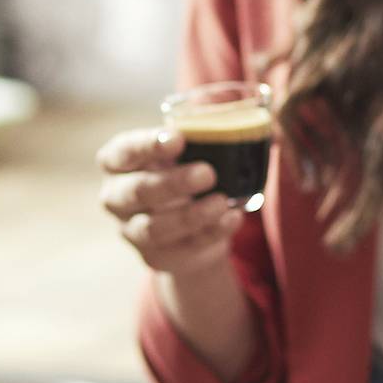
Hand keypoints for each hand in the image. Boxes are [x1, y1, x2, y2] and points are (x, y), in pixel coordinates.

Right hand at [99, 127, 245, 277]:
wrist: (190, 223)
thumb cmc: (186, 172)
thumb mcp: (191, 151)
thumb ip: (211, 135)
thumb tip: (266, 125)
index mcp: (118, 164)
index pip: (121, 153)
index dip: (145, 146)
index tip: (178, 138)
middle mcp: (116, 198)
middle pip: (136, 192)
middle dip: (173, 183)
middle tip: (208, 173)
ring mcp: (132, 231)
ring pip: (154, 228)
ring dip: (190, 215)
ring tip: (223, 202)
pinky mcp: (155, 257)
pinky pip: (181, 250)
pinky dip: (209, 234)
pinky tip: (232, 219)